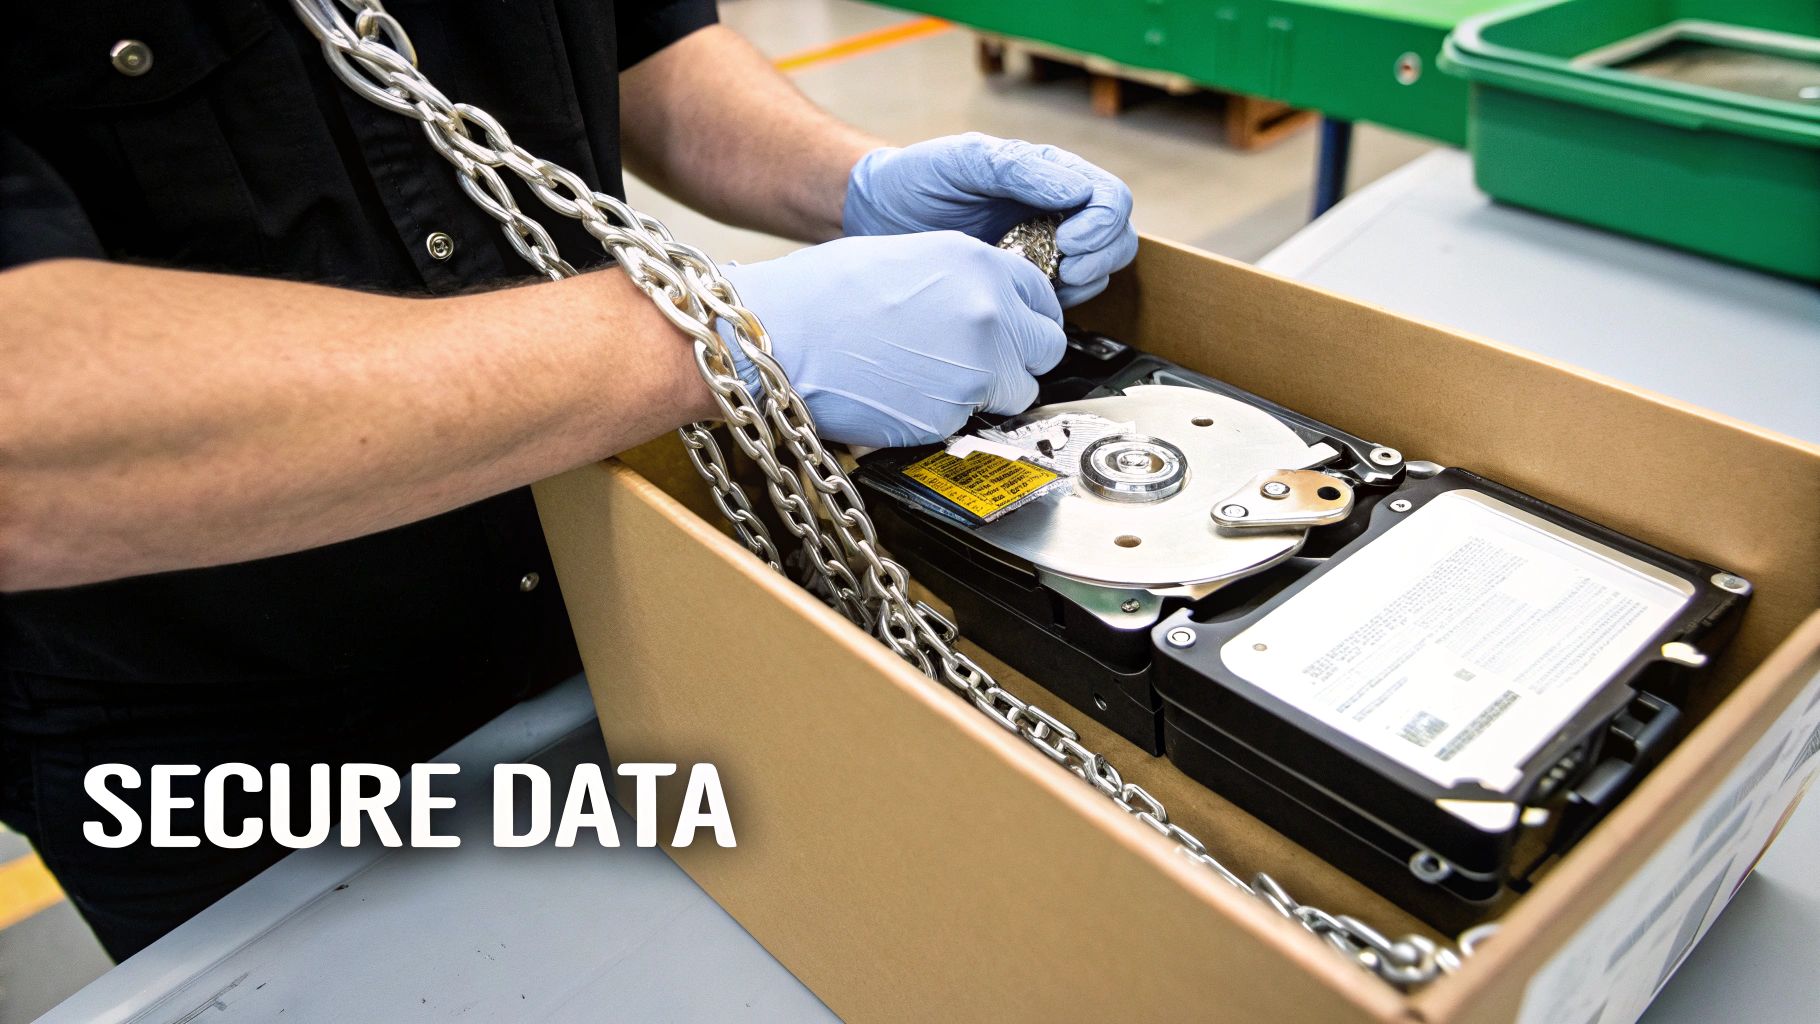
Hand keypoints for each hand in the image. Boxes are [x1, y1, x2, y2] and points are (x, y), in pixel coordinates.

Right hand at [720, 232, 1064, 447]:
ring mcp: (977, 369)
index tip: (1012, 331)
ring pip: (1017, 394)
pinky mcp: (952, 415)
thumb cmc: (823, 296)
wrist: (781, 338)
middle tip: (980, 363)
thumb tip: (989, 303)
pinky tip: (905, 395)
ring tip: (931, 379)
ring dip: (988, 393)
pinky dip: (946, 416)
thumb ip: (963, 279)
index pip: (1044, 299)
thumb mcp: (909, 257)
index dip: (1026, 318)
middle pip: (1045, 350)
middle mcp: (991, 313)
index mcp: (980, 263)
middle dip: (1019, 359)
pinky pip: (970, 422)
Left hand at [842, 133, 1137, 306]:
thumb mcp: (964, 161)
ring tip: (1047, 283)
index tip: (1069, 241)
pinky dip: (1058, 303)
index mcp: (1049, 174)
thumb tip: (1074, 192)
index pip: (1109, 197)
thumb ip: (1019, 170)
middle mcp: (1055, 211)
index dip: (1101, 223)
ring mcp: (1042, 249)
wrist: (876, 216)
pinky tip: (1028, 298)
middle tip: (1064, 269)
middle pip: (1117, 237)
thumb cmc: (918, 179)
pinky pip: (1063, 299)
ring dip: (1084, 282)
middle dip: (1100, 257)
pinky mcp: (1025, 283)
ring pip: (1098, 271)